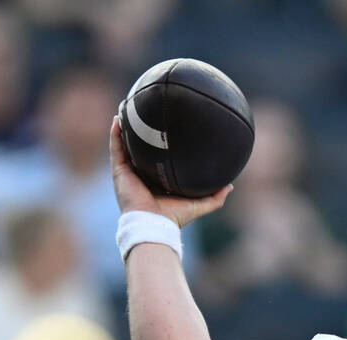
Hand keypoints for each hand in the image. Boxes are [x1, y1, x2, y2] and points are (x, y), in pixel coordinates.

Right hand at [109, 115, 231, 227]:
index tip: (166, 129)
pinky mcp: (119, 171)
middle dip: (140, 133)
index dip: (159, 146)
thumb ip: (215, 197)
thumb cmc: (174, 217)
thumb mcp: (199, 205)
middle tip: (146, 114)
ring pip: (124, 145)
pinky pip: (116, 148)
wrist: (155, 224)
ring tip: (128, 109)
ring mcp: (128, 172)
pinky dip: (115, 134)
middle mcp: (141, 175)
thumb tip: (230, 186)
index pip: (157, 159)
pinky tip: (118, 119)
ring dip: (125, 128)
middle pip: (139, 149)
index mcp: (156, 181)